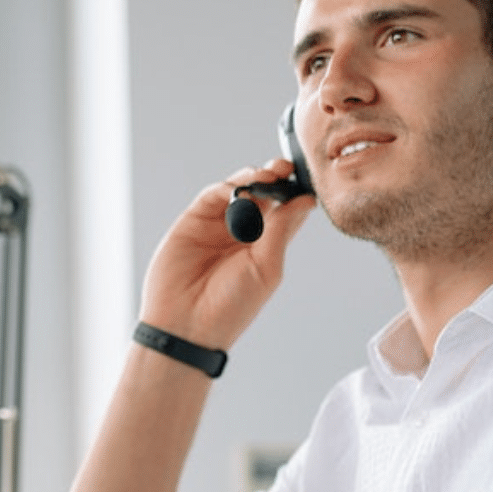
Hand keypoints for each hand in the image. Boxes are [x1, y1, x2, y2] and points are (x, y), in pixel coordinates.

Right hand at [139, 159, 318, 350]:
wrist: (186, 324)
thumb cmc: (230, 307)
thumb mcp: (266, 267)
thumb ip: (282, 230)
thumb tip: (305, 201)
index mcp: (265, 246)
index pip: (285, 210)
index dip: (294, 192)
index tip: (305, 179)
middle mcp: (242, 232)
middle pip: (263, 194)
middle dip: (275, 177)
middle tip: (284, 167)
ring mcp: (217, 225)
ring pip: (239, 189)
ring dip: (252, 178)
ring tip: (265, 177)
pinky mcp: (193, 221)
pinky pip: (212, 196)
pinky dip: (227, 187)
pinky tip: (239, 190)